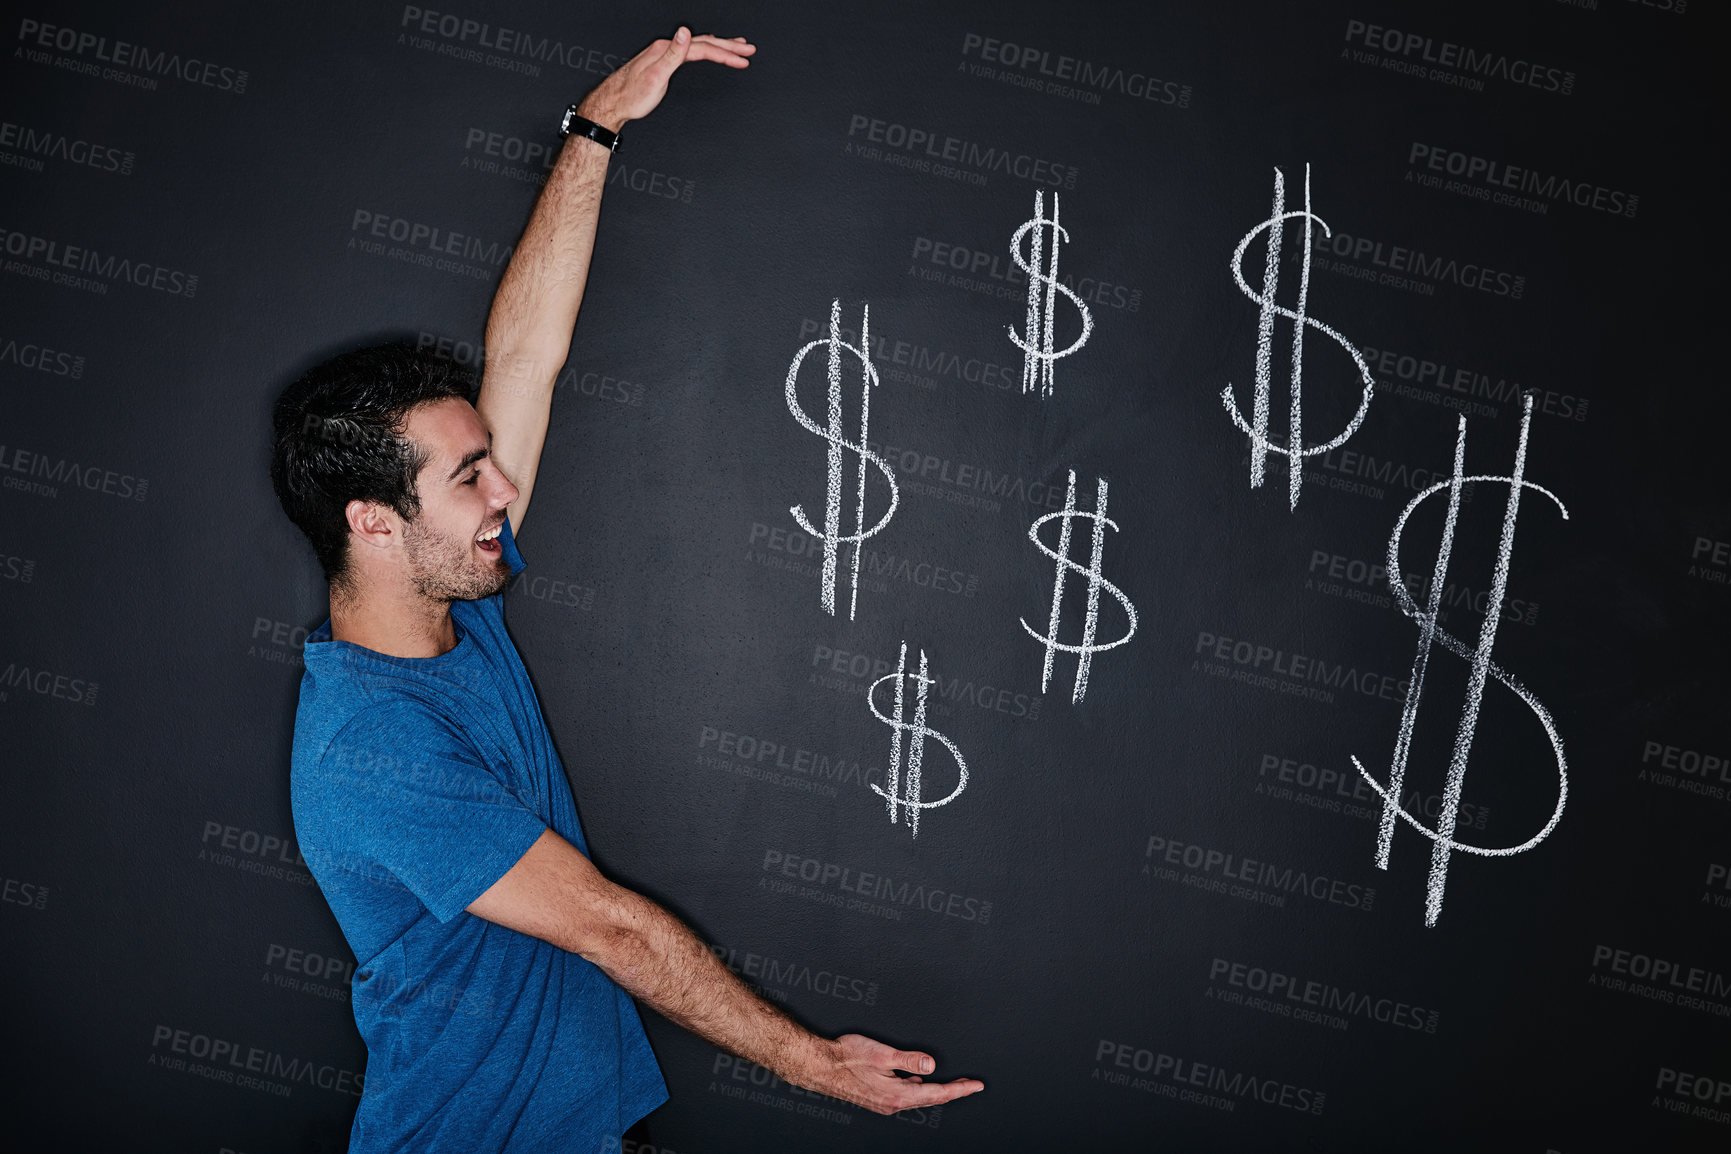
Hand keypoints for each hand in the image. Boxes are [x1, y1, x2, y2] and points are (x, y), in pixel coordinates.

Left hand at [578, 27, 754, 131]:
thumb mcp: (655, 76)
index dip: (726, 53)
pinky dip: (704, 50)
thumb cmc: (632, 96)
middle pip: (703, 43)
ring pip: (698, 46)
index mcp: (666, 50)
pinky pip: (690, 52)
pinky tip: (706, 51)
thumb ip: (673, 53)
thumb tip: (686, 32)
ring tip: (735, 46)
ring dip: (719, 46)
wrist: (613, 103)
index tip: (744, 59)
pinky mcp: (661, 62)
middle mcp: (665, 48)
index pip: (703, 48)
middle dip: (728, 46)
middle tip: (748, 49)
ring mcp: (663, 54)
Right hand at [813, 1033, 984, 1115]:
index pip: (938, 1093)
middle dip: (954, 1091)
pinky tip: (920, 1081)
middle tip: (972, 1085)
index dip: (960, 1089)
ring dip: (938, 1092)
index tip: (976, 1086)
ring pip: (919, 1098)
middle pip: (932, 1099)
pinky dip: (920, 1090)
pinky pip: (906, 1095)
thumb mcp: (882, 1054)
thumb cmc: (846, 1057)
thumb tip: (932, 1065)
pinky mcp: (879, 1098)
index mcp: (897, 1094)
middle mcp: (893, 1103)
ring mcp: (885, 1103)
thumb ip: (909, 1060)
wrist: (820, 1066)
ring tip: (956, 1085)